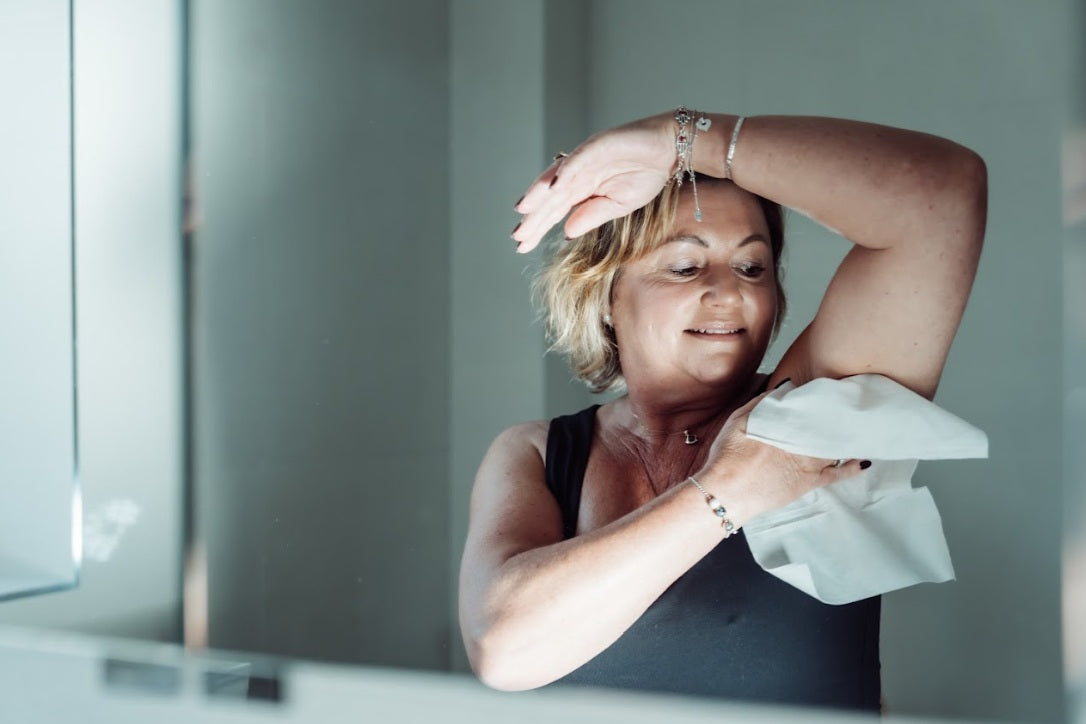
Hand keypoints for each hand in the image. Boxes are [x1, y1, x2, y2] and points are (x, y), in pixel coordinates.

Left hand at [512, 113, 675, 252]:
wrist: (670, 149)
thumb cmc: (646, 174)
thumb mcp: (618, 205)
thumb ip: (592, 216)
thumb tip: (566, 232)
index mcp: (582, 189)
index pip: (555, 211)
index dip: (538, 227)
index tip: (522, 246)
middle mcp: (578, 174)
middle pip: (550, 198)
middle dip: (533, 217)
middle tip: (517, 236)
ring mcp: (585, 158)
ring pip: (557, 178)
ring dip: (539, 193)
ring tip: (524, 210)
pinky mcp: (597, 145)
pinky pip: (578, 160)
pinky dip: (565, 172)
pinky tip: (553, 188)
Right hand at [694, 390, 867, 525]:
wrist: (729, 490)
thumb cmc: (730, 456)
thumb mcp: (738, 419)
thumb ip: (762, 402)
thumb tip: (783, 388)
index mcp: (787, 421)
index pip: (813, 405)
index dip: (824, 397)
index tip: (833, 390)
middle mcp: (804, 439)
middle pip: (829, 423)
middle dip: (840, 415)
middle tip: (853, 405)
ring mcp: (811, 461)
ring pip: (837, 444)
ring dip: (848, 436)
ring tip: (859, 428)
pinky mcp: (811, 482)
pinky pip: (839, 474)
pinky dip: (853, 467)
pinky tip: (863, 461)